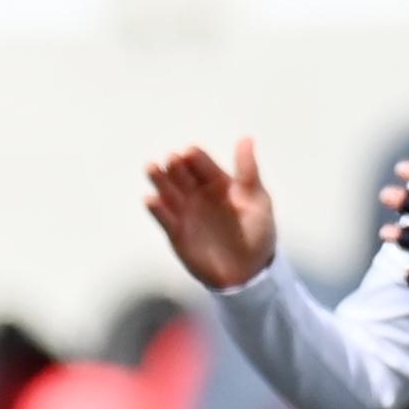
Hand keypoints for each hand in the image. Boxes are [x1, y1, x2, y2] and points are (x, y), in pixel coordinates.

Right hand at [141, 139, 280, 291]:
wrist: (250, 270)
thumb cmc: (258, 232)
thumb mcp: (257, 198)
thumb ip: (248, 170)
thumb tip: (246, 138)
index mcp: (218, 183)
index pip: (202, 165)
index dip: (195, 159)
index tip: (189, 153)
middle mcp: (198, 195)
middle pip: (182, 176)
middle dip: (175, 167)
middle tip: (171, 159)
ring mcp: (186, 213)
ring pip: (169, 193)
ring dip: (159, 181)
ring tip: (151, 168)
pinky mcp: (177, 233)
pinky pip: (165, 219)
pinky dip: (157, 210)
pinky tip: (150, 199)